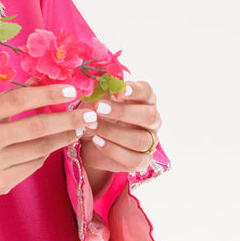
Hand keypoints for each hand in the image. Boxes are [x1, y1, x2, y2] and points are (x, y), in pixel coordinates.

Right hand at [0, 82, 85, 203]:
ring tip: (78, 129)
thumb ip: (11, 99)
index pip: (17, 100)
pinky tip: (52, 146)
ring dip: (63, 138)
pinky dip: (45, 154)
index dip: (46, 94)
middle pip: (35, 127)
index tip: (71, 89)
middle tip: (89, 114)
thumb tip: (42, 79)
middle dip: (67, 119)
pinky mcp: (0, 184)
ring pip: (39, 149)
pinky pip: (33, 166)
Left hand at [75, 80, 160, 196]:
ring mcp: (150, 142)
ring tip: (91, 126)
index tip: (119, 89)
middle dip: (123, 112)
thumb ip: (99, 89)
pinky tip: (97, 141)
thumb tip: (98, 79)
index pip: (147, 92)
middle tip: (98, 108)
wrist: (88, 141)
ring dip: (113, 132)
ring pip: (140, 139)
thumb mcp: (94, 98)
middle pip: (149, 116)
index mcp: (144, 99)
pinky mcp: (142, 161)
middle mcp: (152, 120)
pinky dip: (114, 151)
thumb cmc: (95, 113)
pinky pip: (135, 160)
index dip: (135, 90)